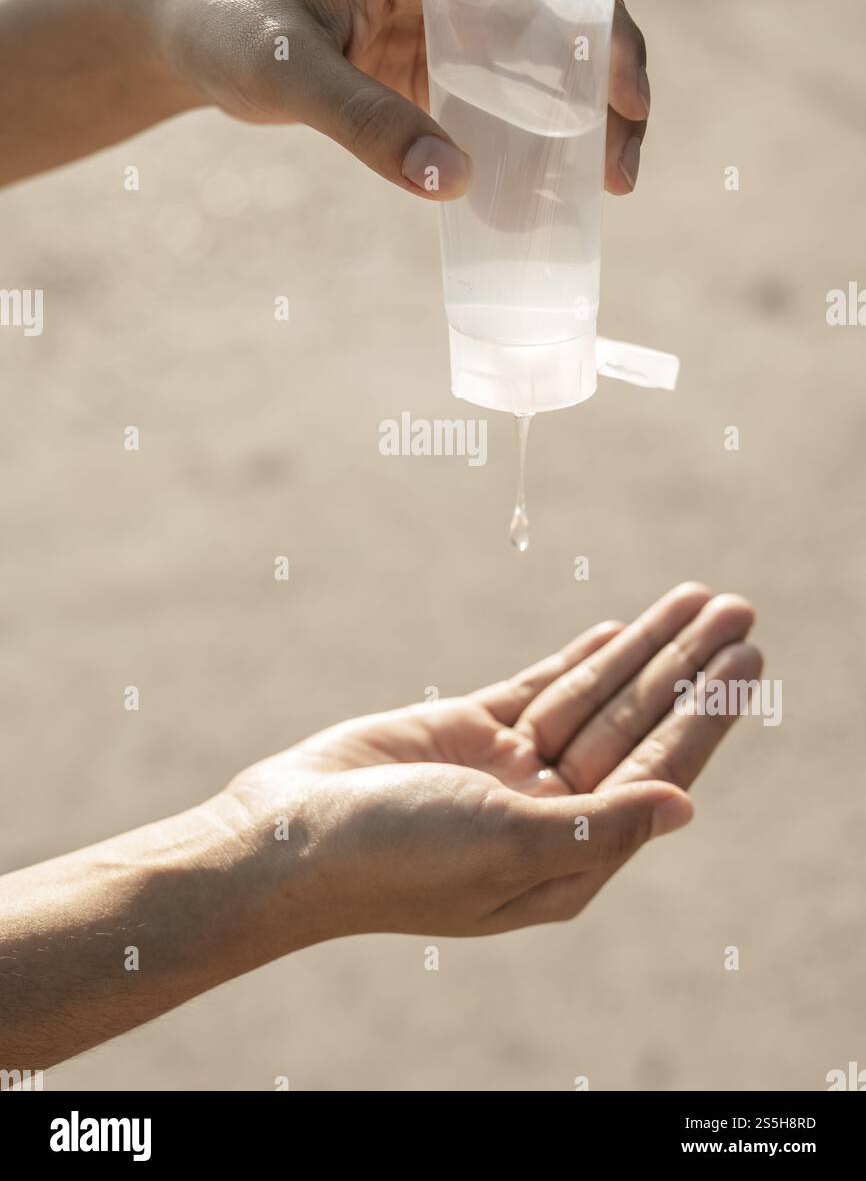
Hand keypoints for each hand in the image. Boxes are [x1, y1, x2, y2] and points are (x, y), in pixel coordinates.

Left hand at [158, 0, 649, 199]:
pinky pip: (499, 108)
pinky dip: (523, 153)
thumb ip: (366, 124)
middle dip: (606, 100)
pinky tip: (529, 203)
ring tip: (591, 201)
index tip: (630, 107)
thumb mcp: (289, 72)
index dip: (606, 38)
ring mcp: (449, 21)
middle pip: (565, 26)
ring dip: (572, 134)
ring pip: (541, 73)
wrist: (189, 34)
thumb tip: (458, 184)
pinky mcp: (434, 67)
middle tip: (620, 179)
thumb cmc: (230, 26)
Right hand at [221, 583, 758, 940]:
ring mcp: (506, 770)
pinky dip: (580, 659)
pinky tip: (620, 632)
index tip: (745, 663)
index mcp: (567, 860)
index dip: (704, 716)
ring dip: (644, 651)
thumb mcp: (505, 843)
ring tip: (697, 601)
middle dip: (687, 669)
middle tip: (738, 609)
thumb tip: (684, 809)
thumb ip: (597, 825)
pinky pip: (540, 688)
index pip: (655, 773)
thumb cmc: (395, 858)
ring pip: (593, 699)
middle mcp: (547, 815)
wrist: (286, 840)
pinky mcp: (466, 731)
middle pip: (635, 726)